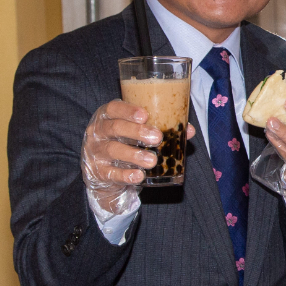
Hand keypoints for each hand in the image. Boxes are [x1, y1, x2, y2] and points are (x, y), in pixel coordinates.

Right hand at [81, 100, 195, 214]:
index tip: (145, 115)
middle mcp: (98, 132)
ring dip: (134, 155)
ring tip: (152, 160)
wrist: (103, 171)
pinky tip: (138, 176)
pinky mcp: (98, 172)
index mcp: (108, 116)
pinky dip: (125, 175)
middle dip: (136, 132)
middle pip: (115, 128)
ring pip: (113, 150)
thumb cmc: (126, 142)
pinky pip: (110, 173)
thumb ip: (162, 128)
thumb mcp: (138, 132)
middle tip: (157, 138)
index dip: (128, 110)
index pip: (113, 109)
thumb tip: (189, 130)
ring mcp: (96, 152)